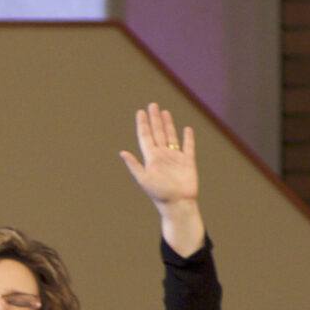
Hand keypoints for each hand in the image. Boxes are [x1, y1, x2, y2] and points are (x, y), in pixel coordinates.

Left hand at [121, 102, 204, 254]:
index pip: (145, 137)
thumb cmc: (160, 194)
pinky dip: (188, 138)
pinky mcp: (188, 162)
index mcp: (151, 158)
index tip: (140, 112)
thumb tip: (122, 152)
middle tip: (152, 105)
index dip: (142, 124)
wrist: (178, 204)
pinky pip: (188, 147)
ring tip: (165, 112)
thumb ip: (134, 165)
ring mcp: (175, 158)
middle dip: (154, 119)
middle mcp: (162, 156)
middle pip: (157, 133)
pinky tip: (186, 129)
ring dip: (168, 124)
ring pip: (170, 137)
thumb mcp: (144, 179)